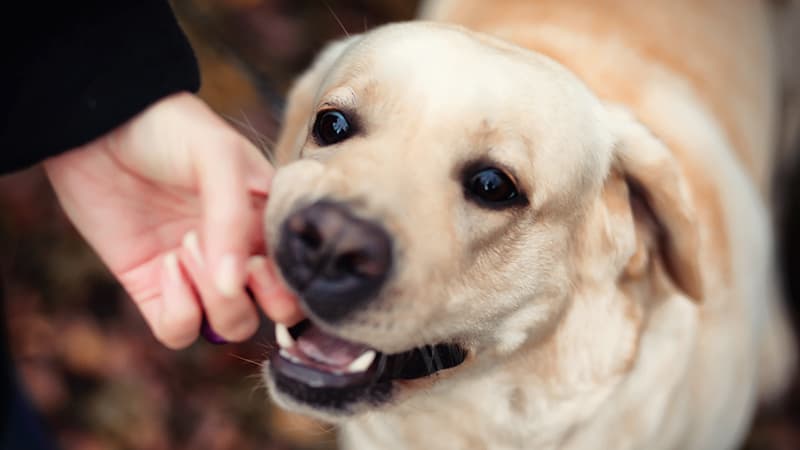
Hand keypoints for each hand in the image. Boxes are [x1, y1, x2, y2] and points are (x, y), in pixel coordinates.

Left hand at [44, 92, 301, 348]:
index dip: (287, 282)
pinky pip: (179, 331)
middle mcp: (242, 254)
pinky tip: (166, 265)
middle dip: (257, 298)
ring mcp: (200, 275)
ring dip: (214, 300)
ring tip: (186, 247)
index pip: (301, 277)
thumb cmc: (171, 130)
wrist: (99, 125)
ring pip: (231, 326)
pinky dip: (179, 311)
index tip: (259, 257)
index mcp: (270, 223)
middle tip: (234, 264)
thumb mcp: (218, 158)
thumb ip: (233, 219)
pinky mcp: (155, 289)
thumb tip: (234, 286)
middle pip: (275, 312)